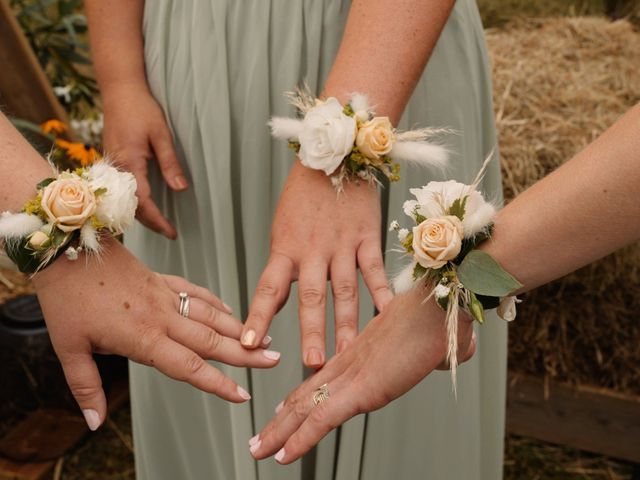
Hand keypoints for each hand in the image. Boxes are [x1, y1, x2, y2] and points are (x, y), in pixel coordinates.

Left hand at [33, 239, 279, 430]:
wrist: (67, 249)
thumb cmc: (66, 299)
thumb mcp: (68, 348)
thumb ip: (86, 387)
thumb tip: (94, 422)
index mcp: (142, 336)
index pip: (189, 366)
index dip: (217, 383)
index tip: (241, 394)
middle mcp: (162, 316)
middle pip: (212, 339)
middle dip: (245, 353)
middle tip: (273, 360)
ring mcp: (164, 295)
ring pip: (210, 314)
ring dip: (238, 328)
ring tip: (262, 337)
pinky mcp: (160, 280)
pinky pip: (196, 292)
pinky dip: (215, 302)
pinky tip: (228, 310)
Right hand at [102, 83, 185, 238]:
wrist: (119, 89)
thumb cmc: (142, 109)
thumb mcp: (161, 135)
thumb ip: (170, 163)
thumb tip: (180, 189)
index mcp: (129, 162)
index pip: (142, 202)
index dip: (157, 220)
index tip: (172, 232)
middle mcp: (116, 168)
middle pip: (130, 206)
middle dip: (150, 223)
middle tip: (170, 233)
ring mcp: (111, 165)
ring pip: (123, 200)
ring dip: (140, 215)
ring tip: (160, 224)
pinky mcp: (111, 161)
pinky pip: (119, 189)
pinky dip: (132, 202)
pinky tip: (145, 206)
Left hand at [241, 161, 393, 366]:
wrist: (332, 155)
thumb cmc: (303, 196)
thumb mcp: (283, 229)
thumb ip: (283, 267)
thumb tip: (276, 304)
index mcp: (285, 247)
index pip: (268, 289)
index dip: (259, 317)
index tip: (249, 345)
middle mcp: (312, 249)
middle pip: (311, 296)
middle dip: (311, 331)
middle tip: (312, 364)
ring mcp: (342, 244)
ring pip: (345, 290)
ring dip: (347, 324)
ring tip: (347, 354)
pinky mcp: (367, 236)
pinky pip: (375, 270)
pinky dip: (382, 294)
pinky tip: (387, 316)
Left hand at [248, 287, 475, 463]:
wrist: (442, 305)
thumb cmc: (444, 319)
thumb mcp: (436, 342)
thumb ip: (439, 351)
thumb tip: (457, 351)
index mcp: (361, 352)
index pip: (322, 378)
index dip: (300, 396)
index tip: (283, 409)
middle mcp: (349, 362)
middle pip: (305, 394)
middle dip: (280, 420)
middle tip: (260, 436)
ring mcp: (351, 375)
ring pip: (303, 408)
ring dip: (279, 433)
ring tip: (257, 450)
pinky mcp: (360, 389)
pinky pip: (321, 419)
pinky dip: (300, 439)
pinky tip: (283, 455)